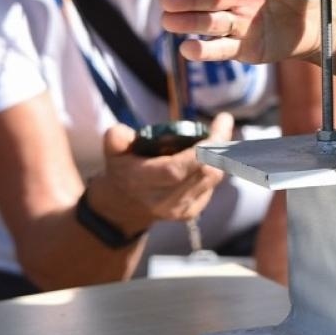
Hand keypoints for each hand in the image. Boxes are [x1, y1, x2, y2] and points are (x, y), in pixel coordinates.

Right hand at [83, 112, 233, 233]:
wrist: (125, 207)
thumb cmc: (122, 171)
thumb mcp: (112, 152)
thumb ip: (117, 139)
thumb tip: (128, 133)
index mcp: (142, 183)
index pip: (177, 169)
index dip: (204, 147)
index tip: (220, 122)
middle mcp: (163, 200)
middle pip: (204, 172)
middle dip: (219, 144)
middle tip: (223, 122)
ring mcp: (180, 210)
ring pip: (213, 177)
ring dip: (221, 153)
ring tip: (219, 132)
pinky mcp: (192, 212)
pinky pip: (212, 184)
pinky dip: (216, 165)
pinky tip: (211, 153)